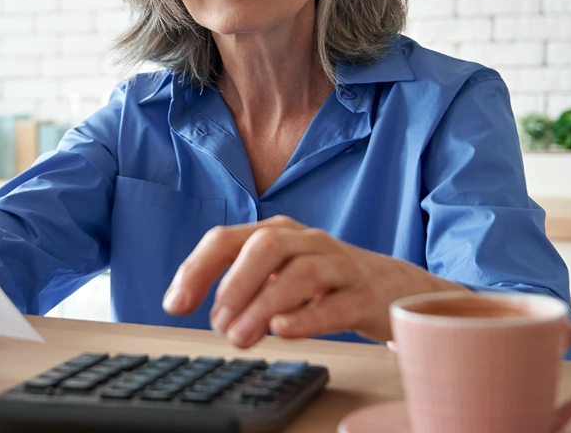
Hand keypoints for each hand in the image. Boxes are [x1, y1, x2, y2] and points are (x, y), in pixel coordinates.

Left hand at [162, 216, 458, 347]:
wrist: (395, 288)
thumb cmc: (326, 281)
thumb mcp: (279, 273)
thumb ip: (241, 284)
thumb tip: (198, 306)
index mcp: (278, 233)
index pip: (227, 239)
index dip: (197, 269)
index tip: (174, 304)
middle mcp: (307, 241)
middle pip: (266, 246)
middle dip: (235, 283)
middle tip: (217, 324)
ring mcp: (339, 265)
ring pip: (301, 273)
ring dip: (264, 305)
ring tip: (241, 337)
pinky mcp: (365, 296)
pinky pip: (337, 303)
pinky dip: (308, 316)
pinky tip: (284, 330)